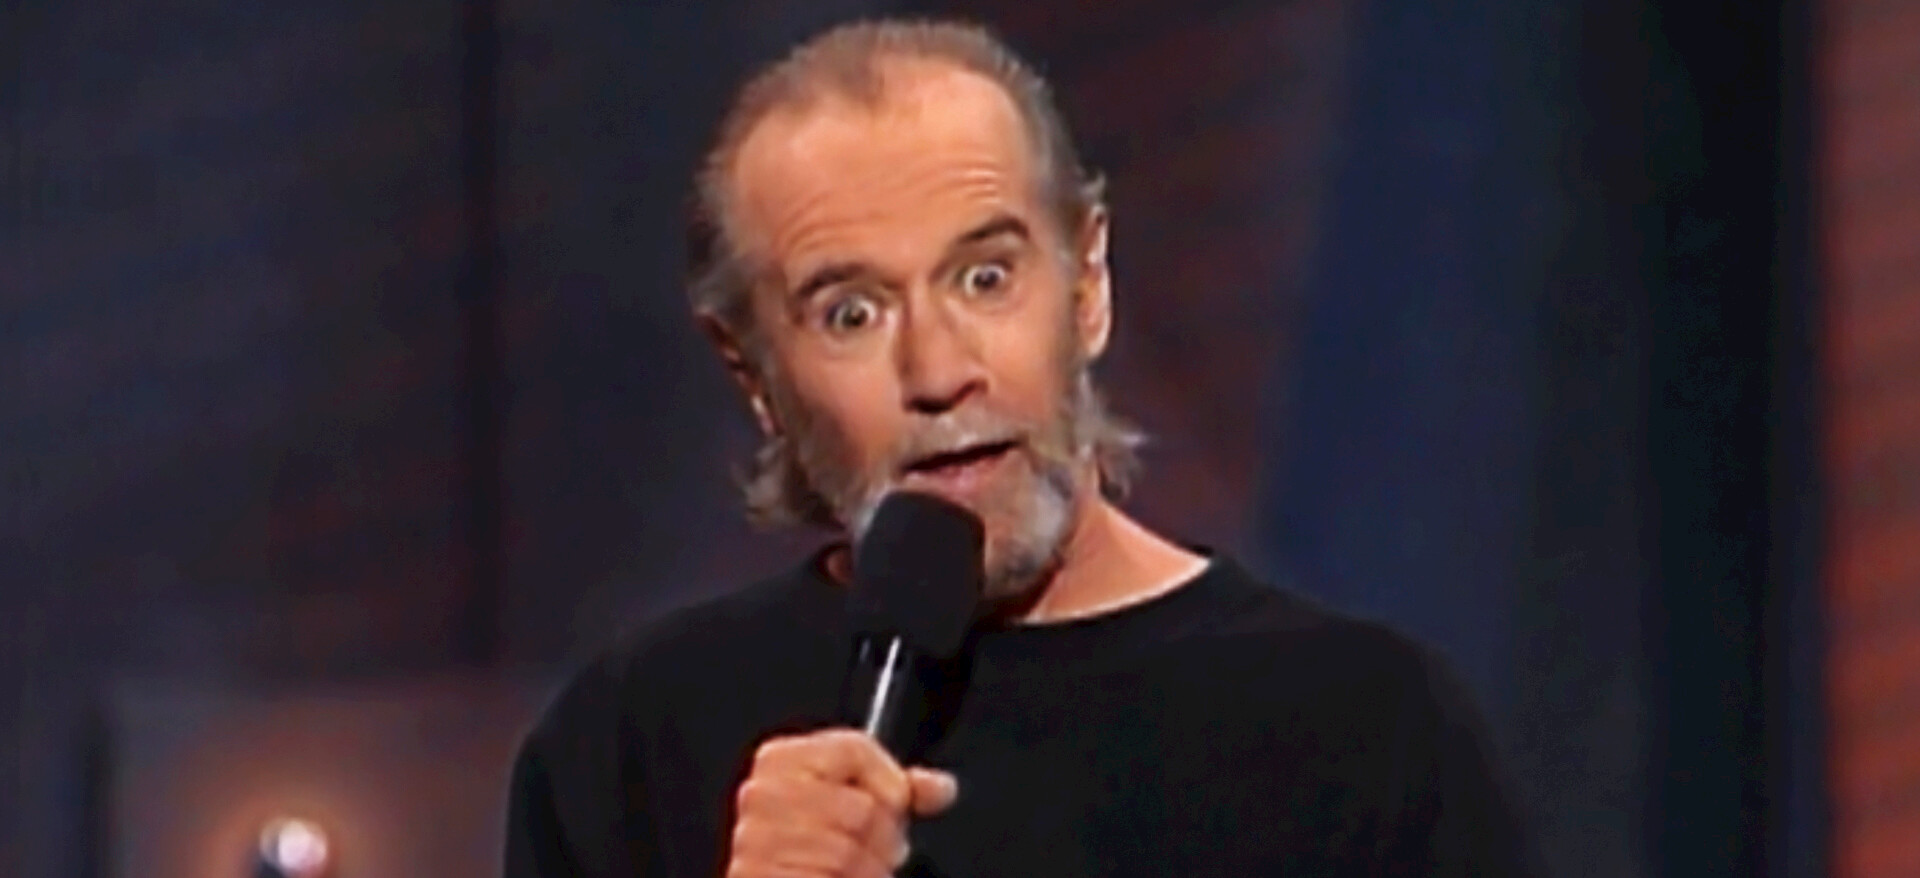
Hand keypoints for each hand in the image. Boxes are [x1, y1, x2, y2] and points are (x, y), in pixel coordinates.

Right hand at [727, 728, 958, 877]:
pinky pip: (832, 875)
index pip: (852, 749)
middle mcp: (762, 795)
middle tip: (872, 850)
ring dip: (867, 871)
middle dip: (882, 837)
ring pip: (848, 852)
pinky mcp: (764, 874)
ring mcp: (758, 841)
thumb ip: (896, 791)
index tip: (895, 803)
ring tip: (855, 872)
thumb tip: (941, 788)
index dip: (889, 782)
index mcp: (780, 761)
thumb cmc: (814, 852)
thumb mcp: (858, 809)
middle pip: (861, 806)